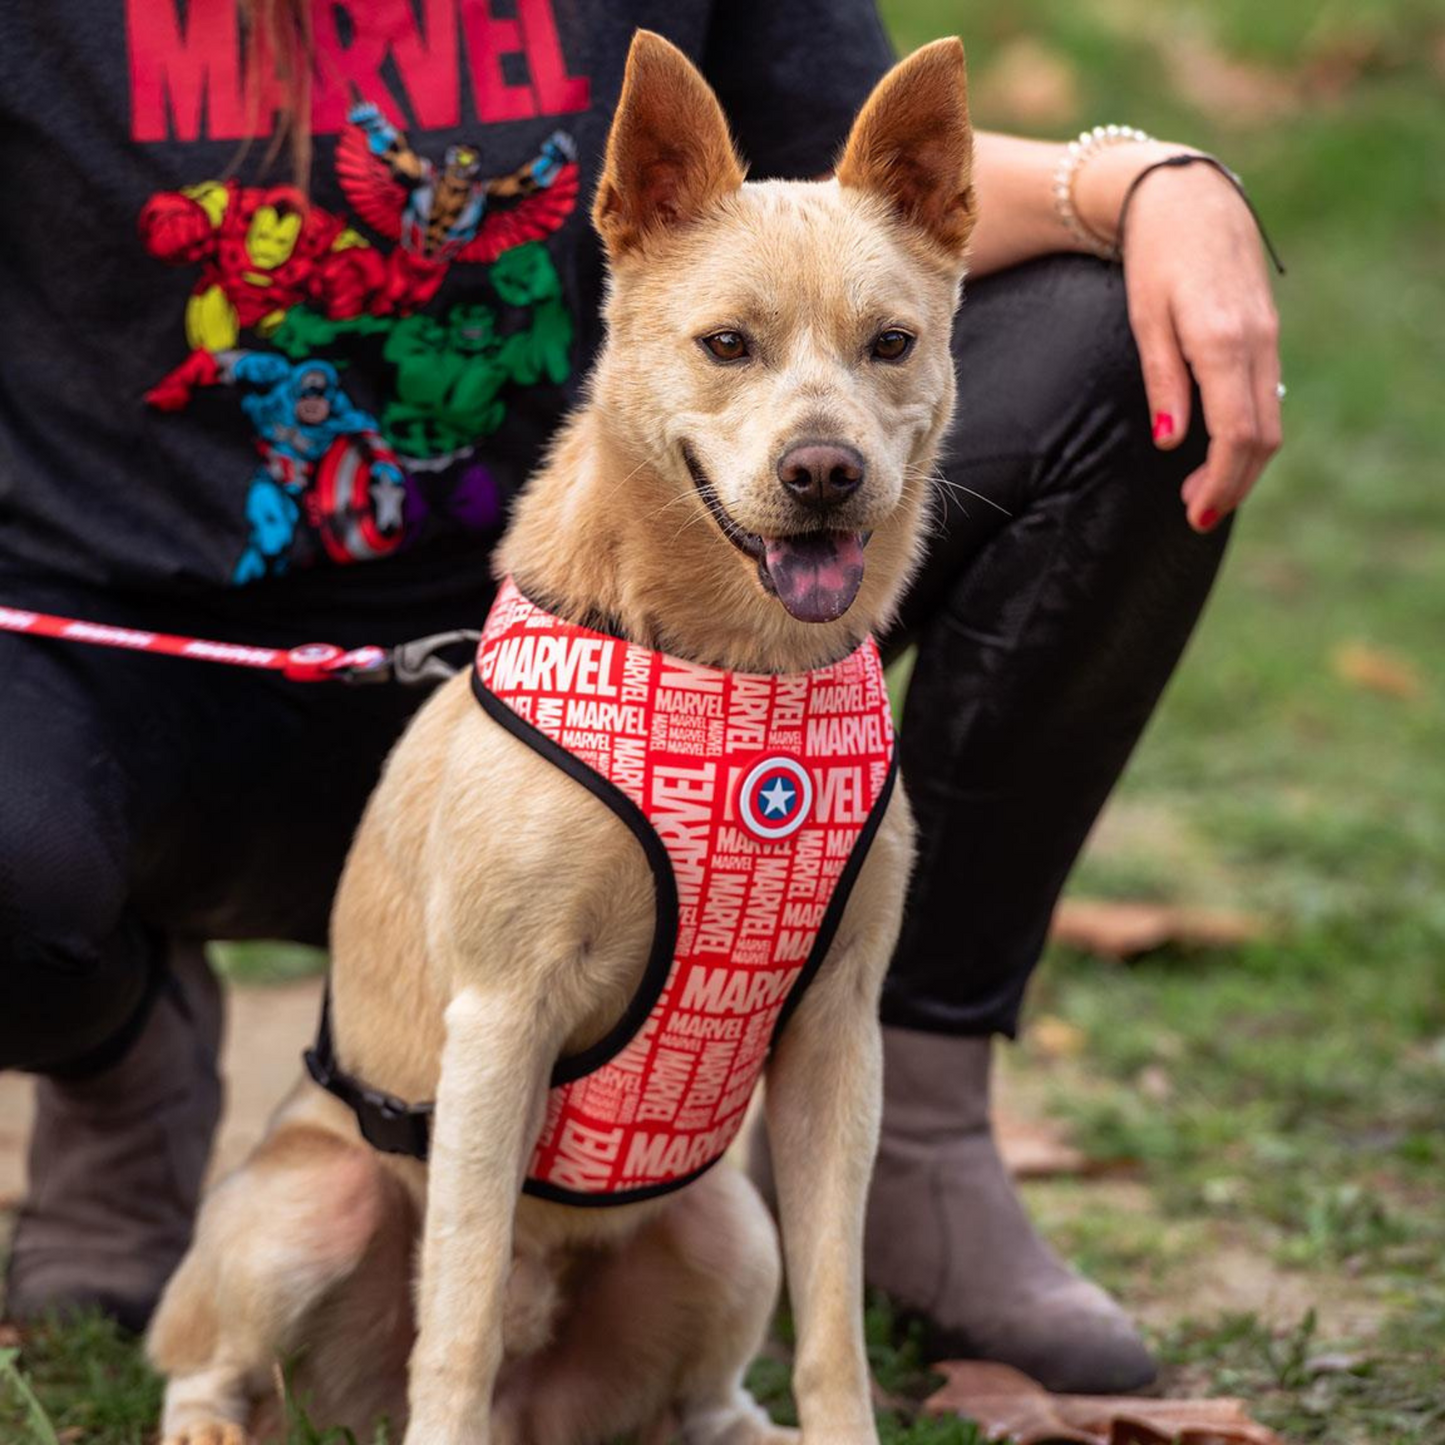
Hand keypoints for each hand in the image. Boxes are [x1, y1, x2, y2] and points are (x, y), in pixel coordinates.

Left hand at [1078, 148, 1281, 531]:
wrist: (1189, 198)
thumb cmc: (1154, 258)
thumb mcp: (1145, 319)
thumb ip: (1162, 381)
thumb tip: (1171, 442)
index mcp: (1223, 343)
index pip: (1236, 434)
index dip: (1220, 482)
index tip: (1197, 514)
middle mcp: (1256, 343)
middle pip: (1262, 437)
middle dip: (1233, 485)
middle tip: (1197, 514)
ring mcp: (1268, 338)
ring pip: (1270, 421)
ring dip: (1242, 465)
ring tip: (1202, 492)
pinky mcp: (1266, 334)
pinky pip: (1266, 398)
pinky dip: (1248, 435)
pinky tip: (1218, 450)